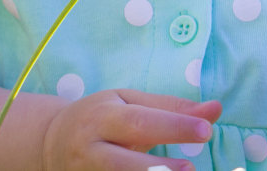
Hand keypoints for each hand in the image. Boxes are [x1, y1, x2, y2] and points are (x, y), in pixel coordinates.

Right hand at [39, 89, 221, 170]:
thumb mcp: (130, 102)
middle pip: (125, 162)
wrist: (50, 142)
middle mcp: (92, 149)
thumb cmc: (101, 116)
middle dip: (159, 168)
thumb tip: (216, 109)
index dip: (173, 126)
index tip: (206, 129)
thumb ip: (171, 107)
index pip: (142, 122)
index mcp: (104, 117)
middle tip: (192, 170)